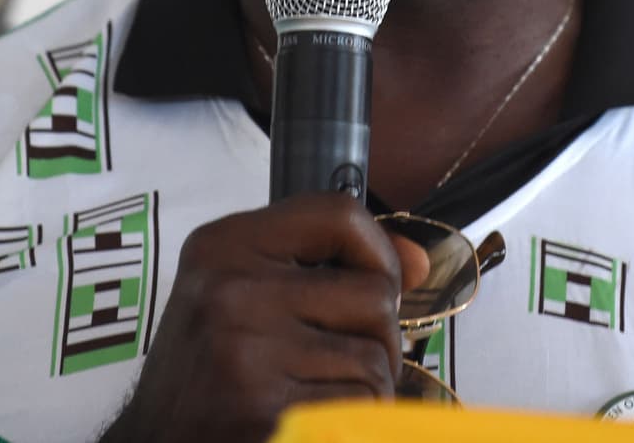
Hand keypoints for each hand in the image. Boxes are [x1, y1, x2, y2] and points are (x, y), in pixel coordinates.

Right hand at [98, 195, 429, 442]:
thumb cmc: (210, 369)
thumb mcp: (248, 293)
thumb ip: (331, 265)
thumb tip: (422, 262)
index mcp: (224, 245)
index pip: (341, 213)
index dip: (380, 250)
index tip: (375, 285)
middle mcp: (231, 291)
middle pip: (375, 292)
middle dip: (376, 336)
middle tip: (336, 360)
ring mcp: (246, 352)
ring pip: (376, 358)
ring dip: (366, 386)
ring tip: (318, 393)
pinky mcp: (265, 410)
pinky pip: (360, 405)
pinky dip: (353, 419)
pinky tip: (312, 421)